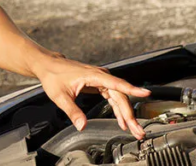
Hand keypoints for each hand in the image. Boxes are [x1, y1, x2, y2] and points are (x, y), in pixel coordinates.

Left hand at [33, 53, 149, 138]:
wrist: (49, 66)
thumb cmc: (54, 77)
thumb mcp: (60, 96)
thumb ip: (72, 111)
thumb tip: (82, 126)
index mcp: (94, 75)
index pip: (117, 83)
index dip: (132, 89)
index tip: (146, 93)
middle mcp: (101, 76)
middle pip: (121, 96)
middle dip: (130, 114)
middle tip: (138, 130)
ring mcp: (101, 79)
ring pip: (119, 97)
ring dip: (126, 114)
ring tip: (134, 129)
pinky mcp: (100, 84)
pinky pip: (113, 98)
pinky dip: (117, 110)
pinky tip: (121, 121)